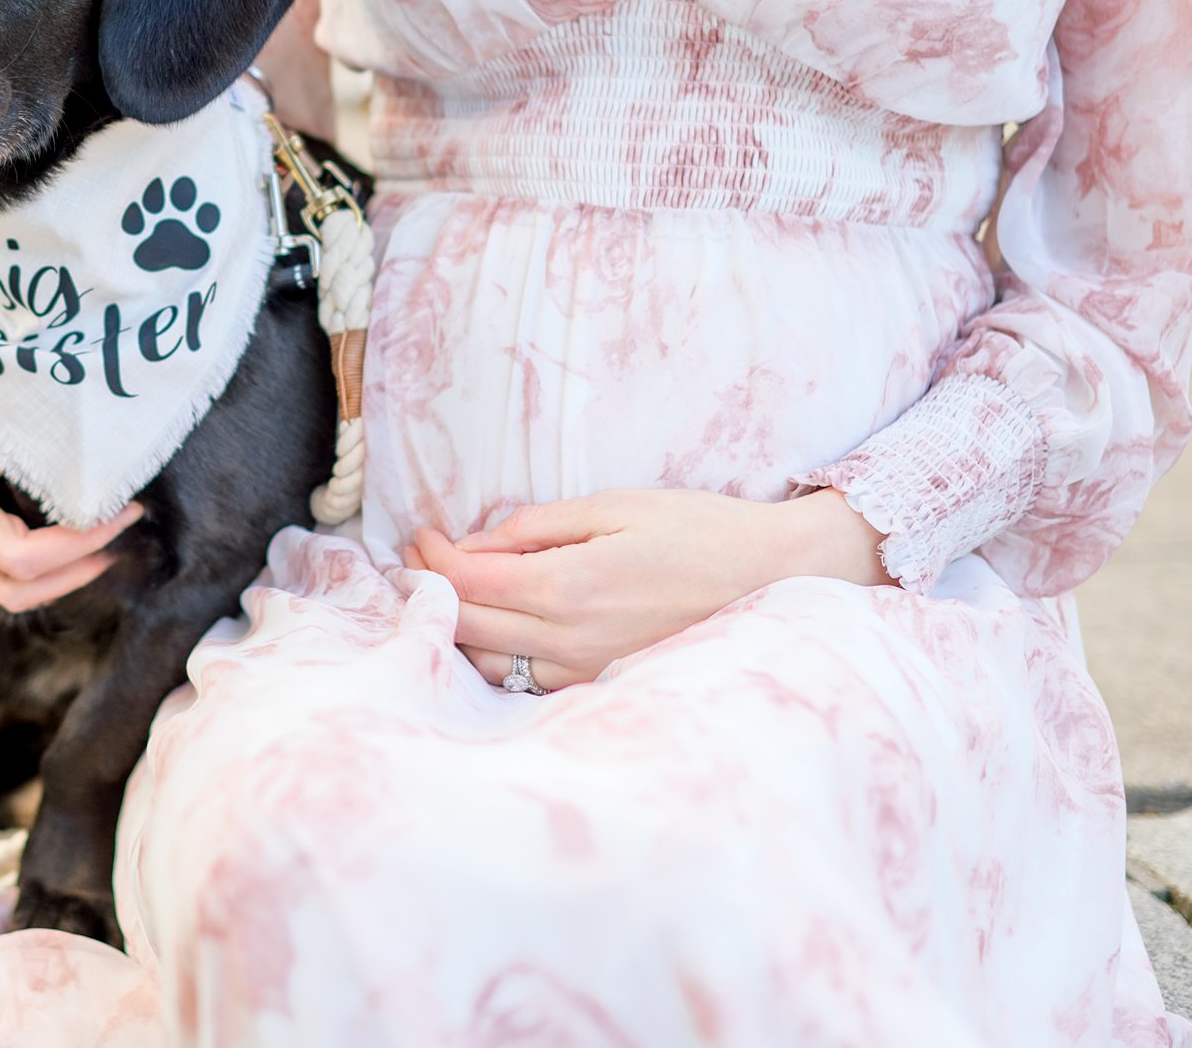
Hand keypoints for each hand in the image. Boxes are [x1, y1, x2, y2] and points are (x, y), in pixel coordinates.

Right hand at [0, 321, 143, 611]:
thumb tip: (32, 351)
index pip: (3, 465)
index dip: (55, 451)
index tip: (96, 428)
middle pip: (22, 559)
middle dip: (86, 541)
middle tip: (129, 506)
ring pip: (15, 589)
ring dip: (73, 575)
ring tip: (115, 542)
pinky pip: (3, 587)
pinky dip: (50, 580)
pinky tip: (85, 554)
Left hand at [399, 488, 889, 691]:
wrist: (776, 580)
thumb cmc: (700, 531)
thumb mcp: (615, 505)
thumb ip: (538, 525)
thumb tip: (477, 542)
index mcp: (568, 587)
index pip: (467, 580)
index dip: (430, 557)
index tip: (419, 534)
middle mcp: (568, 640)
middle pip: (465, 625)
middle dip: (429, 589)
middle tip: (415, 558)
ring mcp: (584, 671)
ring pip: (487, 662)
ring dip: (456, 626)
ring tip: (445, 590)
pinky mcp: (601, 686)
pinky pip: (524, 681)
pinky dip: (494, 654)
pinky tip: (491, 627)